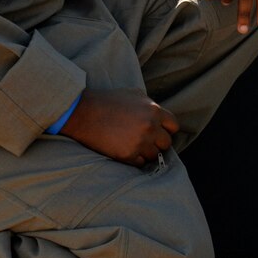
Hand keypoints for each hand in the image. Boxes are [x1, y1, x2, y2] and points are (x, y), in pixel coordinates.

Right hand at [60, 89, 178, 166]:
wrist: (84, 113)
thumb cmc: (108, 101)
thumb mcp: (133, 94)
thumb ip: (150, 104)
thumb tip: (160, 116)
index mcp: (153, 110)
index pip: (174, 126)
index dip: (166, 129)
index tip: (158, 131)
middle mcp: (150, 127)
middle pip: (166, 143)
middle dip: (157, 142)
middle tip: (145, 140)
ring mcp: (140, 142)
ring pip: (154, 155)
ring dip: (146, 152)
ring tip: (133, 145)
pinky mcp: (128, 155)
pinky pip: (140, 163)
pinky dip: (135, 159)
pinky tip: (125, 150)